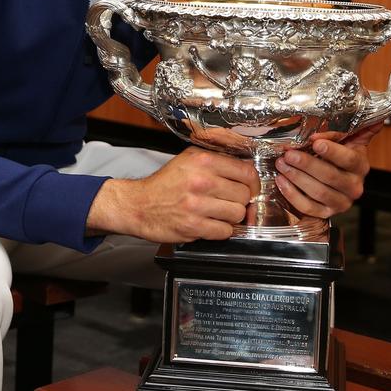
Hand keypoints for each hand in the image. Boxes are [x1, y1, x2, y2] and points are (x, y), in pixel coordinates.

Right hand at [86, 147, 259, 242]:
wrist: (138, 205)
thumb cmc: (164, 184)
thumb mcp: (188, 159)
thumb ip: (216, 161)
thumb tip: (245, 170)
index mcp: (202, 161)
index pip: (246, 171)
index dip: (252, 182)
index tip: (250, 187)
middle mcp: (201, 181)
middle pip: (244, 194)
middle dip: (240, 200)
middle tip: (228, 201)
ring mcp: (197, 205)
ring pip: (237, 214)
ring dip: (231, 216)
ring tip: (218, 213)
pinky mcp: (193, 226)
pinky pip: (225, 231)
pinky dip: (221, 230)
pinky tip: (211, 223)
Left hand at [272, 123, 383, 218]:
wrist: (337, 185)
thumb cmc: (341, 158)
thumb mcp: (352, 141)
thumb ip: (360, 127)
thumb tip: (378, 111)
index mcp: (360, 166)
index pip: (349, 159)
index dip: (332, 151)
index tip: (315, 141)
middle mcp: (353, 186)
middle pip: (330, 177)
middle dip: (307, 164)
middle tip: (288, 153)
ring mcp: (340, 202)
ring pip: (318, 192)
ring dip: (296, 177)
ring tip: (281, 163)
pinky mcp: (326, 213)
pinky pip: (308, 207)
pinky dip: (292, 194)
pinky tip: (281, 180)